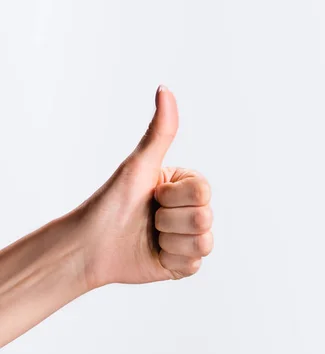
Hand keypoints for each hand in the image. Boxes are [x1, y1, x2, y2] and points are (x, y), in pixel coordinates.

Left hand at [75, 85, 213, 288]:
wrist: (90, 246)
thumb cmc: (111, 201)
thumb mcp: (139, 166)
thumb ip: (160, 131)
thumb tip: (164, 89)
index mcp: (185, 184)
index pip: (202, 191)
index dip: (173, 196)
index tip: (152, 194)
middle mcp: (191, 209)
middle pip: (205, 217)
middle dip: (168, 219)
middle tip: (148, 217)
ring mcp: (189, 237)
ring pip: (202, 242)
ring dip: (168, 240)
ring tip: (150, 235)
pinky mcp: (183, 263)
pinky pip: (193, 264)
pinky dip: (169, 260)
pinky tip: (154, 253)